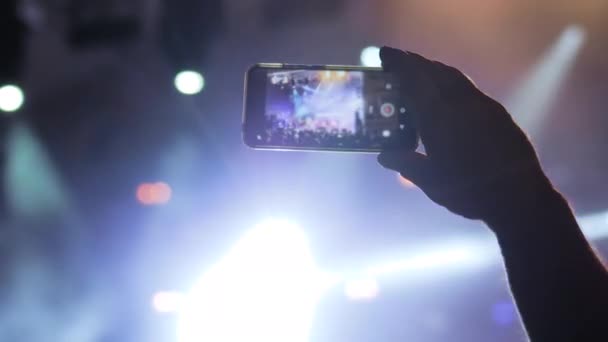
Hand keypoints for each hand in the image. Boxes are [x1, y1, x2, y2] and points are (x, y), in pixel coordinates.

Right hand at [377, 47, 555, 222]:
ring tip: (420, 72)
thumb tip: (384, 155)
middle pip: (434, 72)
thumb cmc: (469, 192)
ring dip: (434, 69)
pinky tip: (448, 92)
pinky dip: (451, 81)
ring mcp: (482, 105)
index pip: (414, 80)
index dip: (398, 64)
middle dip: (414, 63)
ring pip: (454, 77)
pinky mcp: (497, 112)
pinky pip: (468, 87)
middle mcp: (460, 104)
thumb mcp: (431, 181)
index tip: (384, 54)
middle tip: (397, 60)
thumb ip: (406, 164)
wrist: (518, 197)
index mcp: (439, 117)